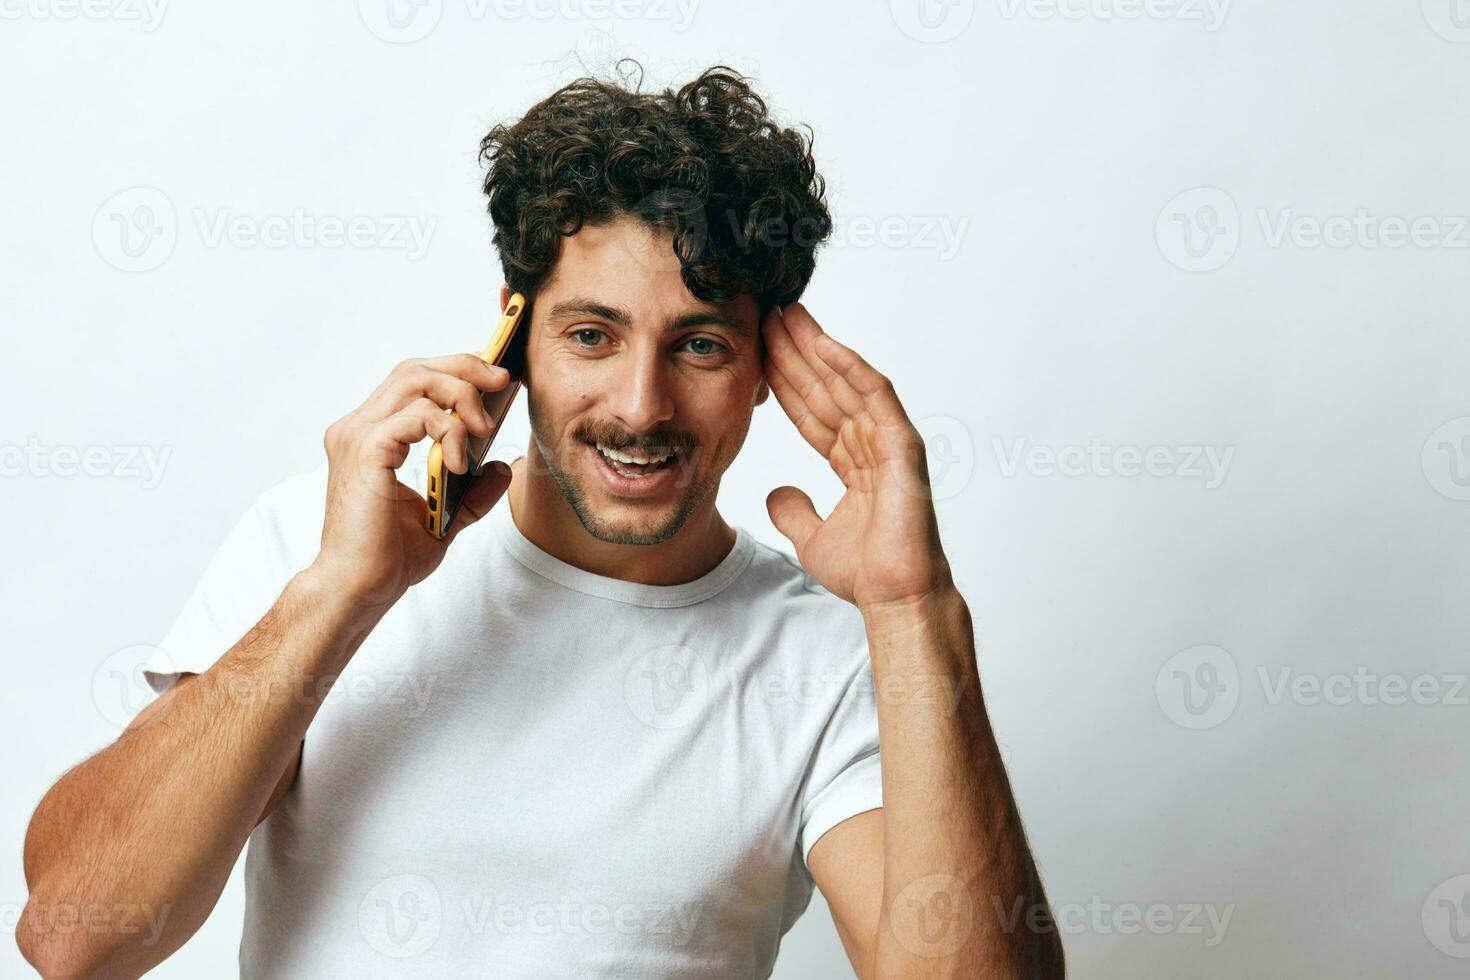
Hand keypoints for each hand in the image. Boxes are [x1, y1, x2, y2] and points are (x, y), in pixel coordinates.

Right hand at [314, 354, 514, 607]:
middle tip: (502, 382)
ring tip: (484, 428)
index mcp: (371, 435)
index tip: (495, 380)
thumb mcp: (445, 516)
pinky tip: (459, 461)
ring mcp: (358, 436)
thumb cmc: (387, 556)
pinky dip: (448, 429)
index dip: (455, 370)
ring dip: (461, 396)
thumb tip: (501, 466)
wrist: (357, 588)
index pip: (412, 380)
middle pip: (415, 369)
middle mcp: (358, 427)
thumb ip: (472, 490)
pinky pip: (416, 415)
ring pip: (416, 380)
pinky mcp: (366, 451)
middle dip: (465, 368)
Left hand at [761, 302, 953, 611]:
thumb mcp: (812, 537)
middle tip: (768, 314)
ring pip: (846, 383)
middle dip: (796, 352)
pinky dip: (851, 368)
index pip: (812, 410)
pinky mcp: (902, 445)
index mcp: (853, 462)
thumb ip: (794, 511)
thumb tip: (775, 494)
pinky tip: (825, 343)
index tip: (758, 352)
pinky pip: (875, 396)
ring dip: (817, 347)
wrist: (893, 595)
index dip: (785, 381)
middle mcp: (871, 444)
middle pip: (826, 388)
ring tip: (787, 314)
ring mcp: (888, 441)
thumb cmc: (865, 572)